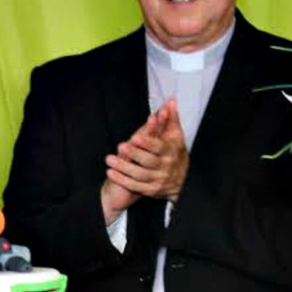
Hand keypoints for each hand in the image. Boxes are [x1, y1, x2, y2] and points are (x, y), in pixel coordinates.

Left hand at [100, 107, 167, 221]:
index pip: (159, 147)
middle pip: (148, 161)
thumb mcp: (175, 135)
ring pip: (139, 175)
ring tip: (109, 160)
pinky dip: (122, 180)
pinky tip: (110, 173)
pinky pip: (135, 186)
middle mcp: (165, 167)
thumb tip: (170, 100)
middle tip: (119, 147)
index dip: (147, 143)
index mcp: (171, 152)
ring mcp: (158, 180)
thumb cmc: (174, 152)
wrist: (181, 180)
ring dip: (123, 168)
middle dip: (133, 154)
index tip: (134, 138)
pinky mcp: (151, 190)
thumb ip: (171, 118)